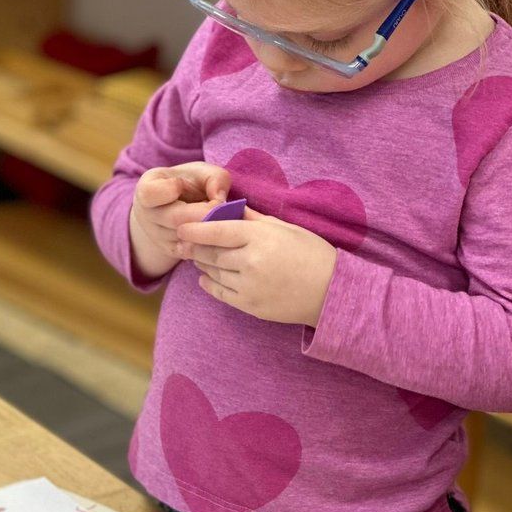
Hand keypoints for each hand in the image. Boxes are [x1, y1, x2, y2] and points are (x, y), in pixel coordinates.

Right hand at [129, 163, 230, 280]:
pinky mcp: (172, 252)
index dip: (171, 188)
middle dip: (203, 212)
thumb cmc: (188, 184)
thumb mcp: (199, 172)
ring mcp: (157, 238)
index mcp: (147, 190)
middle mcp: (147, 216)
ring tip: (221, 217)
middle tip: (222, 206)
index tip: (182, 184)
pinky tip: (217, 232)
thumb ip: (214, 178)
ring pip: (187, 237)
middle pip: (175, 219)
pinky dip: (209, 242)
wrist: (177, 206)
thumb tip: (221, 200)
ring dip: (209, 228)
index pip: (150, 193)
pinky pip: (193, 251)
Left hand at [176, 208, 337, 326]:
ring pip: (213, 272)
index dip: (194, 229)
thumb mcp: (285, 228)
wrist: (331, 292)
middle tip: (181, 242)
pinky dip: (209, 283)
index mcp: (260, 238)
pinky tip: (205, 277)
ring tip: (195, 256)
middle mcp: (250, 262)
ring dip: (201, 263)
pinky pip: (221, 293)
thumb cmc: (312, 253)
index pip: (217, 231)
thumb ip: (253, 218)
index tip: (180, 226)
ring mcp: (248, 287)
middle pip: (211, 253)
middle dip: (193, 247)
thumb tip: (229, 206)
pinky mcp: (249, 306)